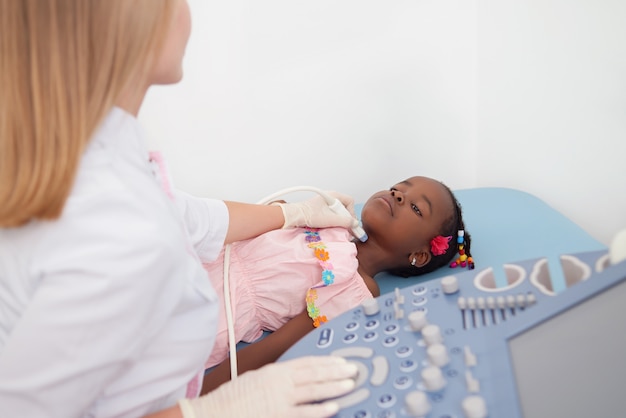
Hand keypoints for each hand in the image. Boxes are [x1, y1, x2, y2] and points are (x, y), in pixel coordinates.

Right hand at [179, 356, 356, 417]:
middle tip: (353, 370)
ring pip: (314, 390)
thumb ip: (276, 378)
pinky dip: (319, 409)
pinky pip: (304, 412)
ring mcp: (280, 398)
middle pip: (314, 373)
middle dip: (336, 372)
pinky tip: (333, 407)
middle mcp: (280, 381)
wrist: (214, 412)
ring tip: (350, 385)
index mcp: (275, 370)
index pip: (307, 362)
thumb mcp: (257, 379)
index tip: (340, 361)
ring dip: (333, 387)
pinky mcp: (278, 415)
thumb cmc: (233, 398)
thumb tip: (295, 379)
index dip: (326, 362)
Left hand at [279, 191, 357, 228]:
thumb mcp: (331, 219)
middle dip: (346, 218)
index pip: (350, 201)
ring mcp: (325, 203)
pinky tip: (331, 226)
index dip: (352, 212)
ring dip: (340, 220)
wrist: (295, 216)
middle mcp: (330, 197)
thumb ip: (345, 221)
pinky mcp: (320, 209)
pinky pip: (332, 214)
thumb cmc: (310, 215)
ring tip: (337, 227)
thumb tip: (355, 224)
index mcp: (333, 195)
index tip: (351, 222)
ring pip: (338, 212)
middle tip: (346, 227)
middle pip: (344, 207)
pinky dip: (334, 220)